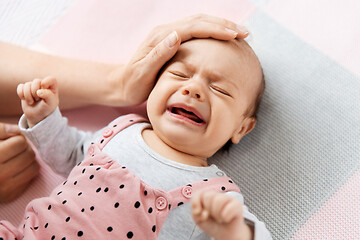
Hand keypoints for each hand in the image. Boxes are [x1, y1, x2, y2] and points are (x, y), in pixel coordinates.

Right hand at [0, 123, 38, 201]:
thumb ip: (1, 130)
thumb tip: (18, 130)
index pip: (20, 142)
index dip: (17, 139)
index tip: (11, 140)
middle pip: (29, 155)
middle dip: (24, 149)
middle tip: (15, 149)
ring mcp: (5, 188)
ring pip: (34, 167)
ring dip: (28, 161)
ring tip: (17, 158)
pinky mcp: (10, 196)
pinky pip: (30, 179)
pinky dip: (26, 172)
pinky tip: (16, 169)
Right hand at [17, 76, 58, 127]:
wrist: (37, 115)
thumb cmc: (46, 108)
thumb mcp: (51, 104)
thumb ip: (48, 96)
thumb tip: (39, 91)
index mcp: (52, 86)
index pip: (51, 79)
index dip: (46, 83)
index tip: (44, 90)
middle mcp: (42, 84)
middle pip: (36, 81)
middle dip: (35, 93)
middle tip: (38, 100)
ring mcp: (33, 86)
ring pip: (27, 85)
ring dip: (28, 96)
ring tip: (32, 102)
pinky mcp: (24, 88)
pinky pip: (20, 87)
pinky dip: (21, 94)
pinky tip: (25, 99)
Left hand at [107, 14, 248, 105]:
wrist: (122, 84)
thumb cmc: (133, 83)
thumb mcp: (143, 72)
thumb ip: (158, 54)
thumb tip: (176, 36)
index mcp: (161, 37)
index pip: (193, 28)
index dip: (215, 30)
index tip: (234, 35)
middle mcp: (166, 32)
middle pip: (199, 21)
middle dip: (224, 25)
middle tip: (245, 32)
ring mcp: (169, 35)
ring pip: (200, 23)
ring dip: (221, 26)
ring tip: (240, 33)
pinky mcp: (172, 41)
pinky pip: (196, 32)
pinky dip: (212, 32)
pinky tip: (223, 38)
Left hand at [192, 191, 252, 239]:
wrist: (225, 235)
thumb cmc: (212, 225)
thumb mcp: (199, 220)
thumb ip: (196, 214)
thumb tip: (201, 211)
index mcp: (206, 197)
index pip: (198, 192)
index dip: (196, 202)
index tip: (197, 212)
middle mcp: (217, 195)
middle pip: (208, 196)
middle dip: (208, 210)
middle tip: (213, 216)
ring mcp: (228, 199)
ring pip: (218, 201)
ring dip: (217, 214)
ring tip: (219, 218)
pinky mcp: (237, 204)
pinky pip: (229, 208)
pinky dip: (225, 217)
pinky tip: (226, 219)